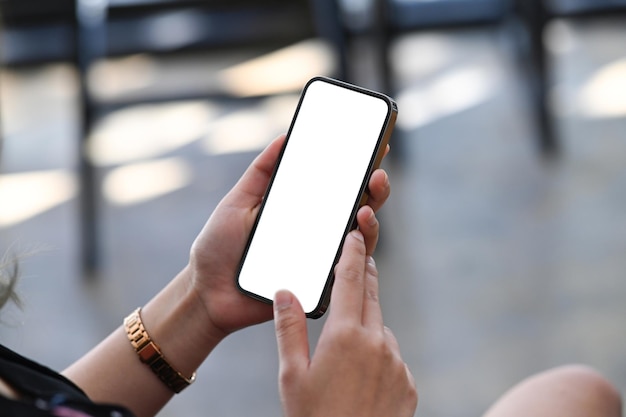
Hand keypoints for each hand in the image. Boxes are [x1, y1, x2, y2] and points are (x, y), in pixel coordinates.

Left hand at [187, 136, 391, 338]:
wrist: (206, 291)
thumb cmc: (218, 247)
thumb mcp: (238, 201)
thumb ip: (261, 172)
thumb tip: (284, 137)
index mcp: (301, 211)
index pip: (338, 187)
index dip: (359, 168)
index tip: (376, 145)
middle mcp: (317, 233)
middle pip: (358, 209)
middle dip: (375, 190)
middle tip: (376, 174)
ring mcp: (320, 259)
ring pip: (360, 240)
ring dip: (370, 221)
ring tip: (365, 207)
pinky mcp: (318, 286)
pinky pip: (345, 272)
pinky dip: (356, 254)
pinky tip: (355, 237)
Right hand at [273, 210, 417, 416]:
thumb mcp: (292, 377)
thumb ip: (289, 329)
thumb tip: (285, 291)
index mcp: (345, 337)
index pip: (352, 280)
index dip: (353, 252)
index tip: (356, 233)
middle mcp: (378, 344)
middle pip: (372, 297)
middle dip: (365, 276)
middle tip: (360, 259)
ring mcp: (397, 364)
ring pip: (382, 329)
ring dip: (368, 324)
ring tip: (346, 346)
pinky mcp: (408, 383)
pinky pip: (393, 356)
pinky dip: (379, 355)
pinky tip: (361, 377)